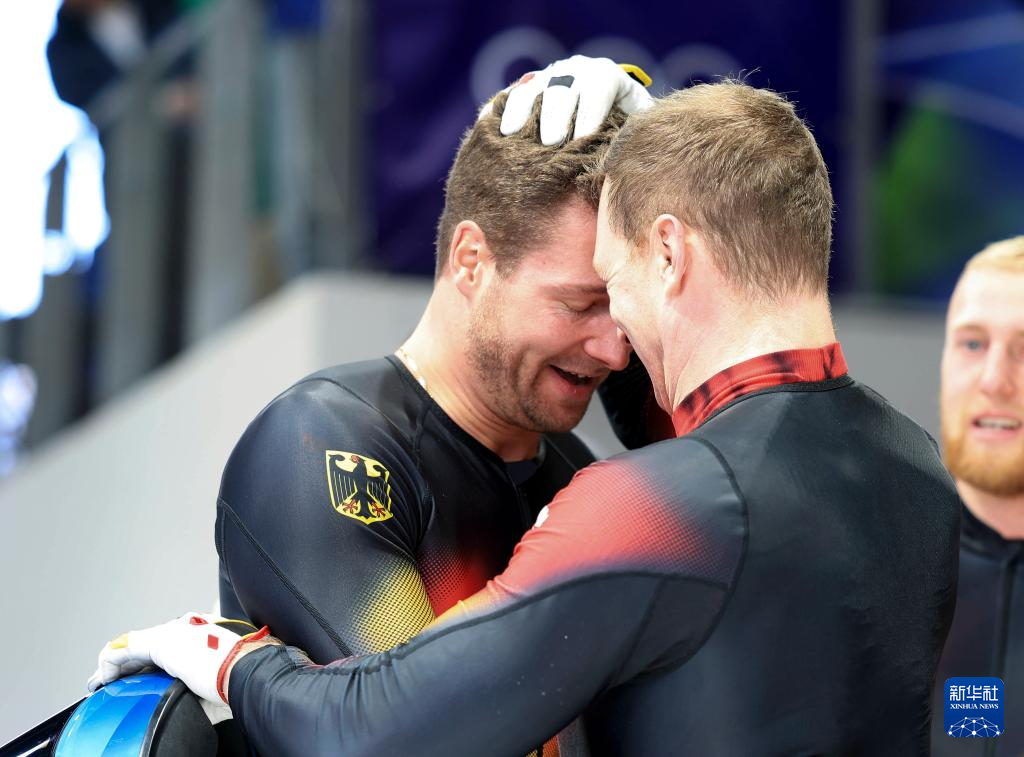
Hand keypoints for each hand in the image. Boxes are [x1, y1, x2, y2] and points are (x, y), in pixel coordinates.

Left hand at [87, 612, 267, 706]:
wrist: (249, 669)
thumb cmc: (242, 677)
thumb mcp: (216, 685)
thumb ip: (202, 689)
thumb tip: (199, 706)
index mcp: (202, 636)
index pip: (164, 648)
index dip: (146, 665)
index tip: (138, 680)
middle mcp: (186, 629)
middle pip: (146, 645)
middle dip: (127, 664)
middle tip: (113, 683)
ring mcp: (174, 632)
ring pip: (132, 645)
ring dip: (115, 666)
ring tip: (103, 683)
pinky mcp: (162, 641)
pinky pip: (124, 649)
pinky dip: (109, 665)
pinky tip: (103, 679)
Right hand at [481, 55, 652, 145]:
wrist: (607, 121)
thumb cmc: (623, 133)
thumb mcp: (633, 131)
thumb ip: (629, 138)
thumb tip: (617, 156)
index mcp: (605, 77)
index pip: (598, 85)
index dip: (590, 111)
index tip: (583, 138)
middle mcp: (574, 72)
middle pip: (562, 87)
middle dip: (555, 114)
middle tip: (551, 142)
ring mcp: (547, 79)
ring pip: (531, 89)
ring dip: (521, 111)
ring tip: (511, 135)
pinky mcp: (526, 92)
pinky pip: (509, 97)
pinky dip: (500, 111)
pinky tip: (494, 130)